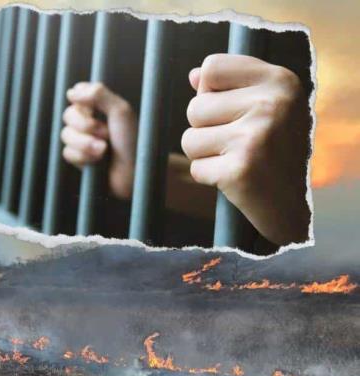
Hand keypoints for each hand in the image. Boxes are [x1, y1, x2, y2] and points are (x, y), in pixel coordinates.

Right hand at [61, 82, 137, 198]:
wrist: (134, 173)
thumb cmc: (132, 141)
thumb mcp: (120, 111)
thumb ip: (98, 94)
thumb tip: (72, 91)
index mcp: (100, 107)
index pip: (77, 94)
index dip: (83, 103)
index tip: (95, 109)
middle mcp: (89, 121)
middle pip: (68, 115)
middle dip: (85, 126)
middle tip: (105, 133)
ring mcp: (82, 140)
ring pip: (66, 135)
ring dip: (85, 143)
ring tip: (104, 150)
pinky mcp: (79, 158)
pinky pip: (67, 153)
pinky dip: (83, 157)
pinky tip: (97, 161)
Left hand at [181, 54, 309, 245]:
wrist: (290, 203)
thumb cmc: (273, 150)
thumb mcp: (267, 106)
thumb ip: (232, 85)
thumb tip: (194, 75)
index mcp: (280, 81)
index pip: (212, 68)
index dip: (210, 91)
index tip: (232, 108)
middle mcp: (271, 105)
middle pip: (195, 107)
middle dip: (205, 129)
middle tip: (236, 142)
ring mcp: (255, 138)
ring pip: (189, 138)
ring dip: (203, 154)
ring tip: (233, 158)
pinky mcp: (240, 170)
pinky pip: (196, 168)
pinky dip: (208, 176)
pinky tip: (233, 177)